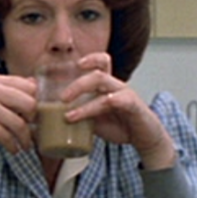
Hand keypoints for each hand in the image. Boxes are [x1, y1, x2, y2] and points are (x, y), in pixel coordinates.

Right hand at [0, 75, 37, 165]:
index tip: (34, 115)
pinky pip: (6, 136)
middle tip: (31, 130)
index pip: (29, 87)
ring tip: (24, 145)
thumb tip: (34, 84)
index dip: (36, 102)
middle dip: (33, 120)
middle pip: (29, 104)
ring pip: (19, 123)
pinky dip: (12, 146)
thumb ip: (8, 89)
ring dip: (25, 138)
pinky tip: (12, 149)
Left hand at [62, 53, 176, 169]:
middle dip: (77, 84)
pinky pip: (120, 99)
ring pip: (104, 83)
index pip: (101, 63)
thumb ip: (77, 115)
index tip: (74, 65)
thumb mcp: (93, 120)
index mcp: (107, 86)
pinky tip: (93, 111)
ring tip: (69, 114)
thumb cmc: (119, 126)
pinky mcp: (134, 106)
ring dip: (84, 96)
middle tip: (62, 98)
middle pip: (97, 74)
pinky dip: (104, 103)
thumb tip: (51, 120)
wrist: (144, 138)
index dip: (90, 59)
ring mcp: (125, 94)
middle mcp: (116, 86)